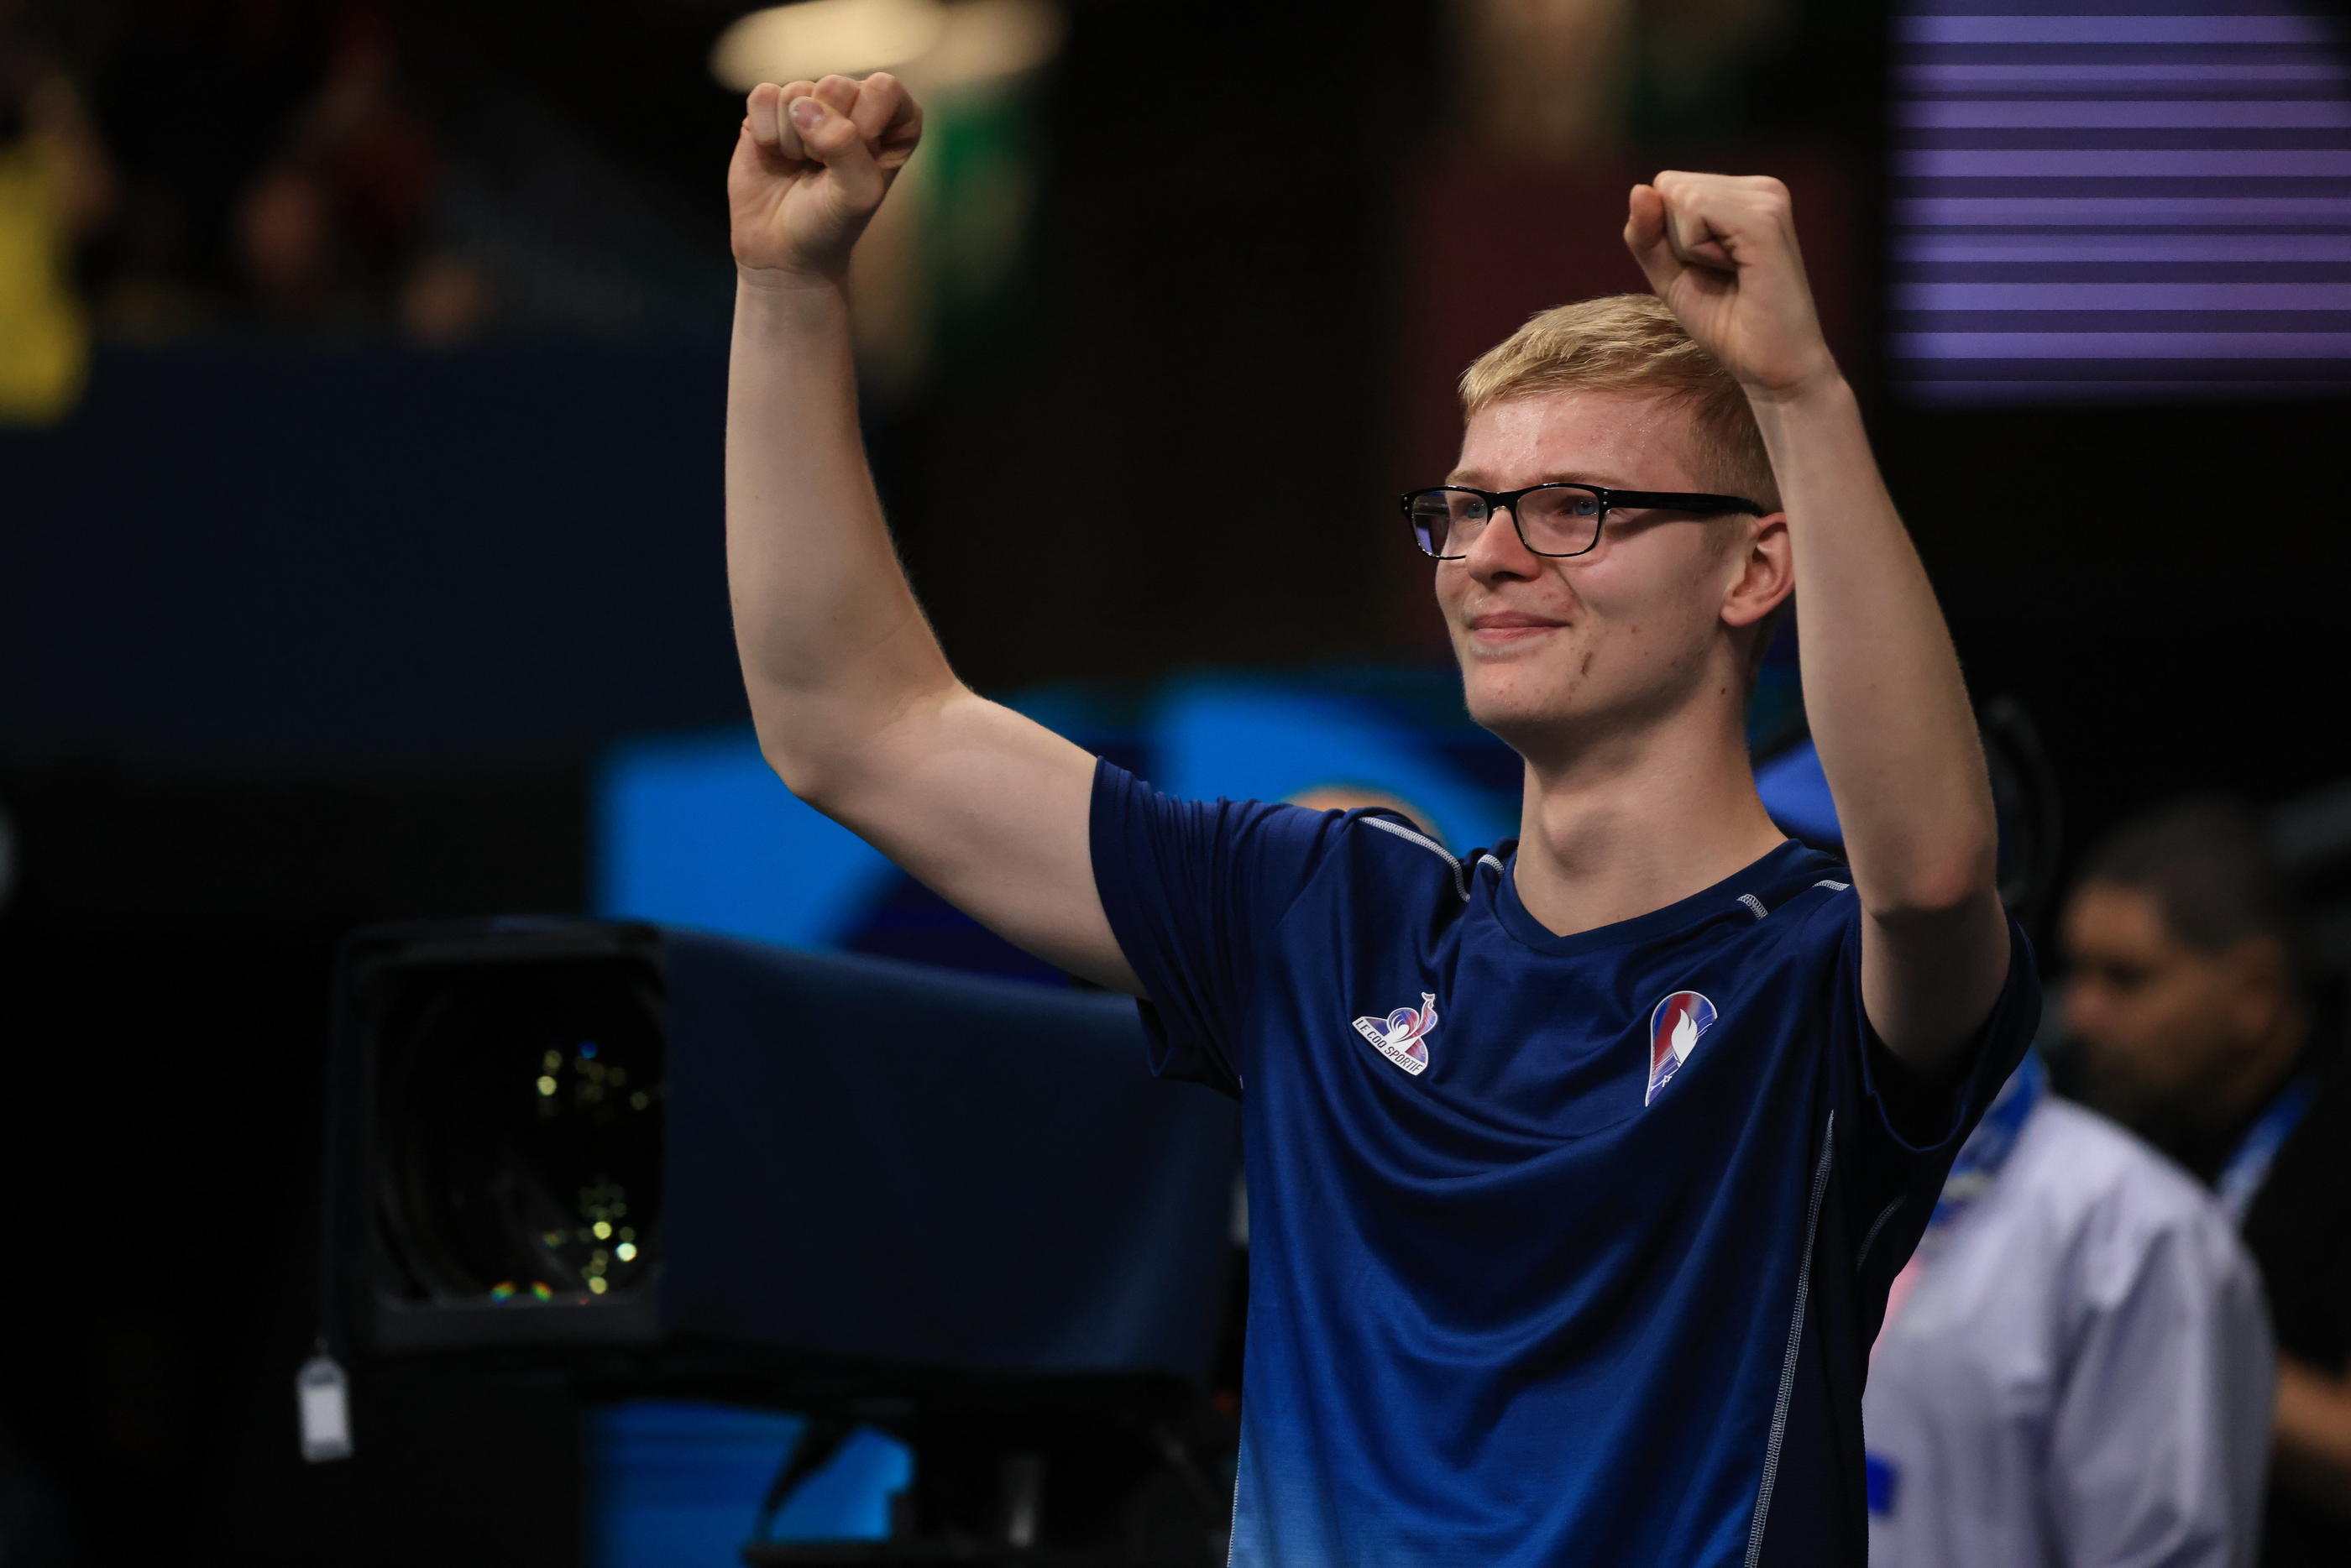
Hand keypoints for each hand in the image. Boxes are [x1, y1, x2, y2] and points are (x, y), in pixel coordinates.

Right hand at [729, 72, 922, 287]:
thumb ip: (845, 146)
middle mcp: (854, 104)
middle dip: (823, 135)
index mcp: (893, 122)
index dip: (864, 127)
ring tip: (801, 166)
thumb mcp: (857, 194)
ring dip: (793, 140)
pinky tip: (775, 154)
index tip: (858, 163)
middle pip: (836, 86)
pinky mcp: (771, 108)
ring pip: (797, 92)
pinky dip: (765, 132)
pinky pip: (763, 96)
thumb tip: (804, 107)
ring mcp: (811, 103)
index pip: (883, 89)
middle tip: (822, 169)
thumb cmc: (832, 223)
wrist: (783, 250)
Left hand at [1623, 173, 1838, 400]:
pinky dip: (1696, 251)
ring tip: (1732, 273)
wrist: (1773, 368)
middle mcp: (1760, 188)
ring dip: (1689, 249)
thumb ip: (1647, 234)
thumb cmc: (1727, 324)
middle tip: (1723, 275)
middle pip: (1669, 187)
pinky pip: (1695, 211)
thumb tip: (1639, 188)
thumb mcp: (1671, 274)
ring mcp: (1767, 198)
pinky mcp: (1764, 218)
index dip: (1670, 237)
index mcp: (1744, 194)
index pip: (1667, 187)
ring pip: (1679, 197)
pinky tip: (1734, 271)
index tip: (1711, 269)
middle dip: (1678, 241)